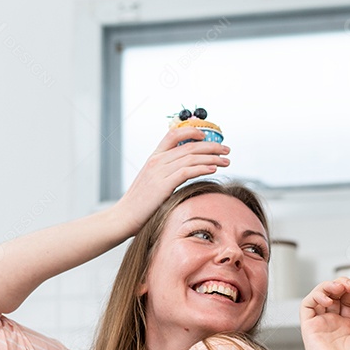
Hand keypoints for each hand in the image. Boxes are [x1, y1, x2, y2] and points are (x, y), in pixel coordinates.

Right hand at [114, 127, 231, 235]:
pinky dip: (202, 168)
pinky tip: (214, 169)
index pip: (173, 135)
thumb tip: (184, 175)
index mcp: (153, 158)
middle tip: (227, 150)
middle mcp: (156, 161)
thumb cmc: (139, 205)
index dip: (191, 132)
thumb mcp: (152, 184)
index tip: (207, 136)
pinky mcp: (163, 185)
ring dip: (212, 158)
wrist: (123, 217)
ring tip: (226, 161)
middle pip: (189, 146)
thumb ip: (167, 176)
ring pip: (191, 157)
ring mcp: (159, 172)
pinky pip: (187, 172)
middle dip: (211, 146)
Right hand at [299, 278, 349, 349]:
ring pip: (319, 295)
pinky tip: (329, 300)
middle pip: (334, 294)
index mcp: (347, 325)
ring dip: (329, 286)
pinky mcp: (308, 326)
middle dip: (343, 284)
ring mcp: (320, 323)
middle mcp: (332, 322)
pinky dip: (316, 296)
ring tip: (340, 288)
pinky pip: (307, 305)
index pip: (348, 299)